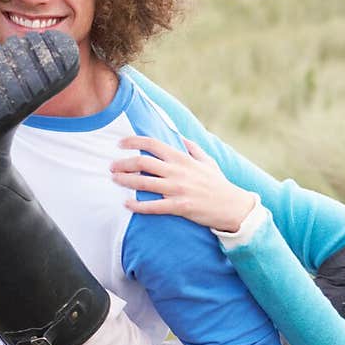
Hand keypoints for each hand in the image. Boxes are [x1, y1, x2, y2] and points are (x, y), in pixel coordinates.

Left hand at [110, 136, 254, 231]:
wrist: (233, 206)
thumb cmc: (219, 184)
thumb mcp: (208, 161)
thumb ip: (193, 148)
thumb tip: (181, 138)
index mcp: (182, 158)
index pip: (153, 144)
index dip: (133, 141)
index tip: (120, 144)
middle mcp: (178, 171)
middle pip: (142, 162)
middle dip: (123, 163)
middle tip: (111, 166)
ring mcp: (178, 189)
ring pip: (144, 183)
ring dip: (125, 181)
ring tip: (114, 180)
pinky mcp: (180, 206)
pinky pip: (153, 206)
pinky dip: (137, 205)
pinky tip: (127, 204)